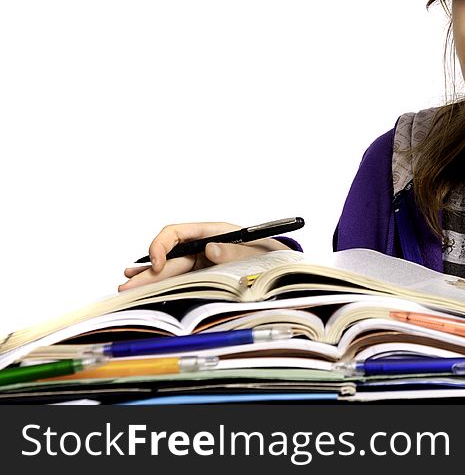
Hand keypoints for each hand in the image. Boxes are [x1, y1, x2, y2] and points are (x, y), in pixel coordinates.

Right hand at [119, 222, 287, 291]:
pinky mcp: (206, 275)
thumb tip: (211, 248)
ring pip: (171, 269)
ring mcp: (203, 261)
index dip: (161, 246)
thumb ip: (235, 250)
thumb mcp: (257, 251)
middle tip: (126, 283)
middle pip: (169, 255)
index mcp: (213, 232)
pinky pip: (181, 279)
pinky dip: (164, 283)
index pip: (177, 233)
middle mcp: (204, 245)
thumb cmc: (270, 253)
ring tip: (127, 286)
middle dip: (148, 269)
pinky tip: (147, 287)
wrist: (283, 266)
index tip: (155, 265)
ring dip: (149, 277)